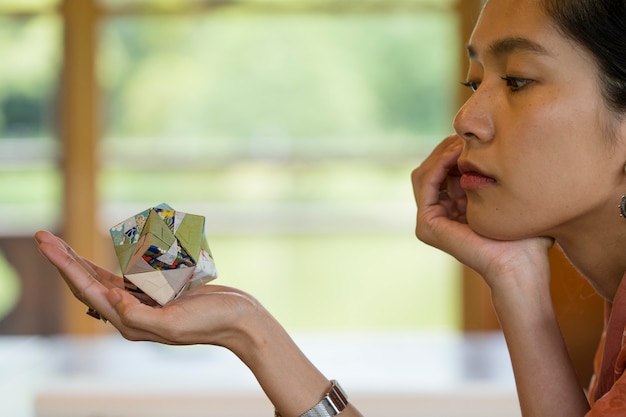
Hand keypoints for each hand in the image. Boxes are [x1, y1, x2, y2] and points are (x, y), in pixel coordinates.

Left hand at [34, 230, 263, 350]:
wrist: (240, 321)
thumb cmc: (212, 323)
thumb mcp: (175, 324)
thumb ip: (139, 316)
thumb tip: (108, 296)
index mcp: (131, 323)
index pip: (88, 290)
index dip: (64, 266)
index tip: (47, 244)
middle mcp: (132, 314)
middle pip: (88, 284)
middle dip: (64, 260)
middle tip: (43, 236)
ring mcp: (145, 303)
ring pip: (103, 279)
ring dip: (81, 261)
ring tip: (61, 244)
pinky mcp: (158, 293)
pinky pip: (126, 276)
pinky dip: (110, 263)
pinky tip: (100, 254)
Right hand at [411, 135, 553, 294]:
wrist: (522, 263)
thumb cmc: (526, 234)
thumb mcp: (509, 196)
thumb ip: (496, 174)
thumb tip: (497, 143)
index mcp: (453, 208)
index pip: (442, 168)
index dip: (455, 149)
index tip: (477, 136)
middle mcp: (438, 214)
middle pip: (430, 167)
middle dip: (446, 148)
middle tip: (467, 137)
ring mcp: (428, 221)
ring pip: (423, 172)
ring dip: (441, 153)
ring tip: (463, 145)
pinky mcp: (426, 226)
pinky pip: (425, 183)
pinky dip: (438, 164)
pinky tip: (458, 155)